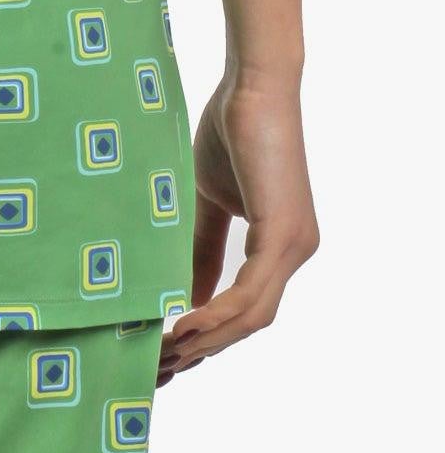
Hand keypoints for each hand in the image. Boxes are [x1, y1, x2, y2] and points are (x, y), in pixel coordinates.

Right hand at [158, 73, 317, 385]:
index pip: (246, 309)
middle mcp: (296, 252)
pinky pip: (250, 293)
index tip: (166, 353)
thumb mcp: (206, 199)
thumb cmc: (229, 129)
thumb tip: (182, 296)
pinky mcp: (284, 234)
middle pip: (249, 324)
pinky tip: (183, 326)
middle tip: (157, 368)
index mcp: (279, 246)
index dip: (208, 336)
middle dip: (203, 350)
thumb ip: (200, 247)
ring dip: (206, 341)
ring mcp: (295, 246)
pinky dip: (215, 314)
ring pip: (252, 317)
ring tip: (163, 354)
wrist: (252, 84)